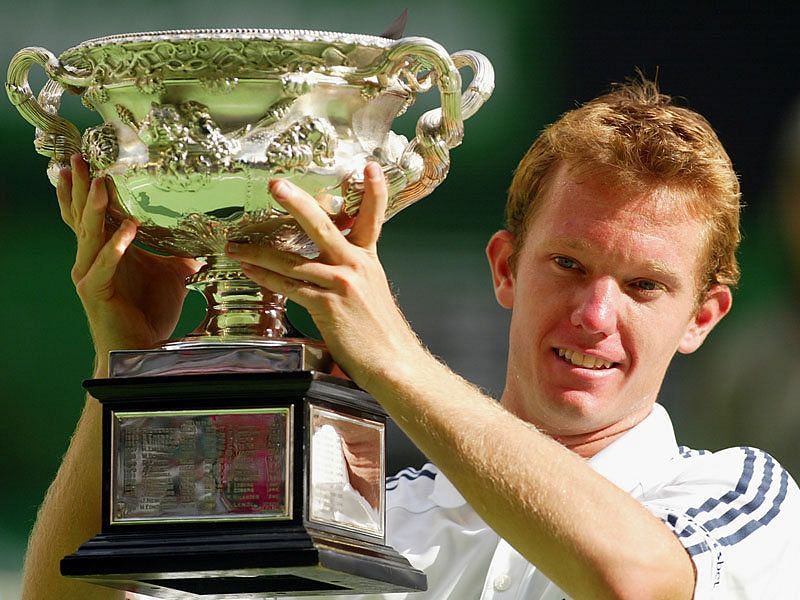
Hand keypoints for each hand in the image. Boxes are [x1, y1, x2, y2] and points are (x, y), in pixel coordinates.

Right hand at [58, 155, 199, 362]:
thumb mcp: (173, 276)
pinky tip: (127, 230)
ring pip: (88, 235)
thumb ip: (182, 255)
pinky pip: (103, 266)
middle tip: (77, 158)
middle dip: (79, 186)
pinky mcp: (95, 292)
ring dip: (95, 209)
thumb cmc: (151, 313)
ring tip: (99, 184)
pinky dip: (115, 247)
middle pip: (81, 216)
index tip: (87, 159)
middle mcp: (91, 259)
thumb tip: (206, 240)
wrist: (143, 349)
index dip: (86, 188)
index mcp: (106, 250)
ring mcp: (90, 275)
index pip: (92, 213)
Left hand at [225, 163, 421, 389]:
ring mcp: (341, 283)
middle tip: (276, 186)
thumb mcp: (371, 293)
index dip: (373, 191)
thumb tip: (326, 268)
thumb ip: (351, 274)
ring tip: (236, 245)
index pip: (372, 218)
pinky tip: (249, 270)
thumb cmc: (380, 333)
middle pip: (323, 226)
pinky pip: (289, 286)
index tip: (367, 166)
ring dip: (259, 252)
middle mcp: (356, 265)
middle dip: (297, 203)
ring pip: (293, 260)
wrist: (392, 362)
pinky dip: (266, 278)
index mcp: (368, 260)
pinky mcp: (327, 304)